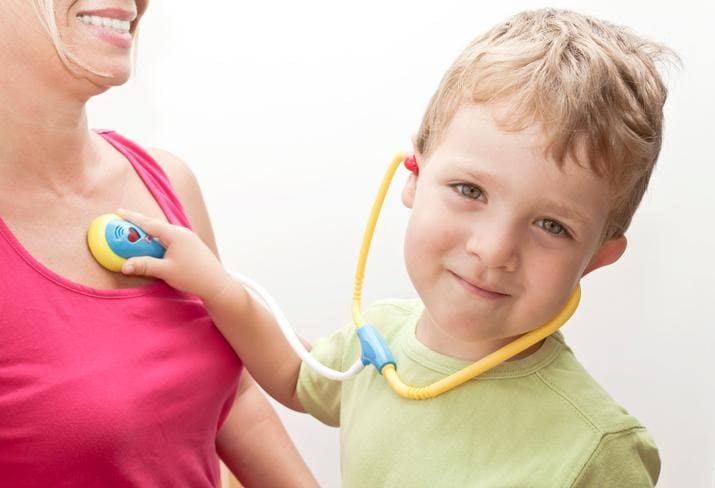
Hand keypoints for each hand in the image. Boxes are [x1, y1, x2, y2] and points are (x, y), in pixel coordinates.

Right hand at [116, 209, 231, 301]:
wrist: (217, 284)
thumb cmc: (194, 276)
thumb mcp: (165, 271)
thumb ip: (144, 265)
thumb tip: (124, 265)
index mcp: (175, 234)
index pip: (149, 223)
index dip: (132, 218)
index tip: (119, 212)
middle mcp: (182, 232)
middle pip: (156, 226)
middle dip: (139, 226)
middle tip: (123, 227)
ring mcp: (188, 239)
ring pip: (163, 233)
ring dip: (149, 235)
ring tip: (134, 238)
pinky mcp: (190, 246)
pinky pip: (170, 239)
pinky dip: (158, 241)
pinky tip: (153, 248)